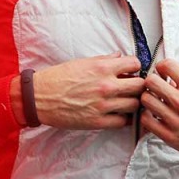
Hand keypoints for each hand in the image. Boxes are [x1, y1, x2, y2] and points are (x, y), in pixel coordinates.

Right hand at [26, 53, 145, 129]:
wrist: (38, 97)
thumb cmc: (57, 78)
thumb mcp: (80, 62)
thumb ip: (103, 60)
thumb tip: (119, 57)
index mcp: (101, 67)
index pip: (135, 64)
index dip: (135, 67)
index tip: (130, 71)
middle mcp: (105, 85)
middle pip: (140, 86)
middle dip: (138, 85)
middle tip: (131, 87)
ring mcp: (103, 105)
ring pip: (135, 105)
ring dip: (132, 102)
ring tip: (124, 101)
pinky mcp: (98, 122)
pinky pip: (123, 121)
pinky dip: (124, 118)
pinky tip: (117, 113)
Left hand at [139, 58, 178, 164]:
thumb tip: (167, 76)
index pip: (168, 65)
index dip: (161, 67)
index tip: (162, 73)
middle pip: (151, 81)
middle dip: (151, 82)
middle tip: (155, 88)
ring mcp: (175, 120)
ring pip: (145, 99)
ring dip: (148, 99)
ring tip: (155, 103)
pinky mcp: (169, 136)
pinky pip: (145, 120)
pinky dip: (146, 117)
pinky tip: (154, 116)